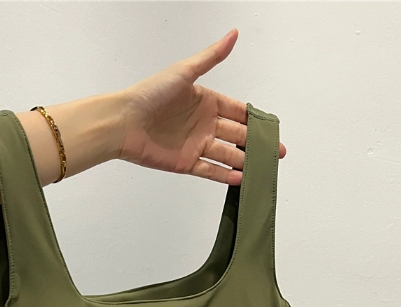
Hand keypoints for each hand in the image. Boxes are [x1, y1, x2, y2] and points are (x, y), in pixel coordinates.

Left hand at [117, 29, 286, 185]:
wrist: (124, 122)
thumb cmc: (149, 94)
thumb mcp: (184, 72)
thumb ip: (211, 57)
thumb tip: (233, 35)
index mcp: (206, 102)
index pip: (237, 112)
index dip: (255, 119)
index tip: (272, 127)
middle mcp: (203, 124)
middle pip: (236, 135)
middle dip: (257, 143)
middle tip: (276, 151)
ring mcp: (196, 145)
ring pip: (227, 155)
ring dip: (245, 161)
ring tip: (263, 168)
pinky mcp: (186, 163)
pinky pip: (211, 171)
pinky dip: (225, 176)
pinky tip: (242, 178)